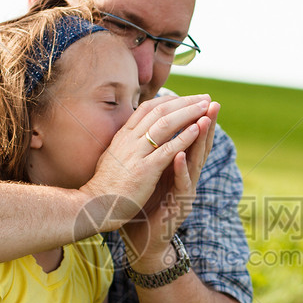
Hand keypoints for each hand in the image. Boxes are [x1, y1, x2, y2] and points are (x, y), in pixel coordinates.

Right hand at [81, 95, 211, 231]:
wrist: (95, 206)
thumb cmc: (105, 185)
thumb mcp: (112, 156)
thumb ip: (124, 143)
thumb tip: (130, 132)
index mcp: (123, 136)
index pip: (148, 109)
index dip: (169, 100)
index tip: (186, 98)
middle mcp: (130, 140)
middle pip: (160, 111)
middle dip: (184, 102)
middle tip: (204, 97)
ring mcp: (137, 154)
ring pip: (166, 125)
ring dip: (189, 113)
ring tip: (207, 107)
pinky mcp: (145, 170)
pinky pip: (168, 149)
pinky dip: (185, 137)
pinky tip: (199, 129)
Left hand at [120, 101, 219, 268]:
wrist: (142, 241)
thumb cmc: (144, 206)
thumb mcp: (150, 175)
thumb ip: (156, 155)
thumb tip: (150, 131)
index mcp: (178, 167)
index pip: (189, 138)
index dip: (194, 119)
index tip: (198, 97)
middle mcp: (186, 177)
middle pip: (198, 146)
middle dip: (206, 124)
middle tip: (213, 103)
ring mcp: (185, 192)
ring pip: (195, 162)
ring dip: (200, 141)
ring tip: (204, 121)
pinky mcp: (179, 206)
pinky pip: (181, 185)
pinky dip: (181, 170)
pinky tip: (180, 155)